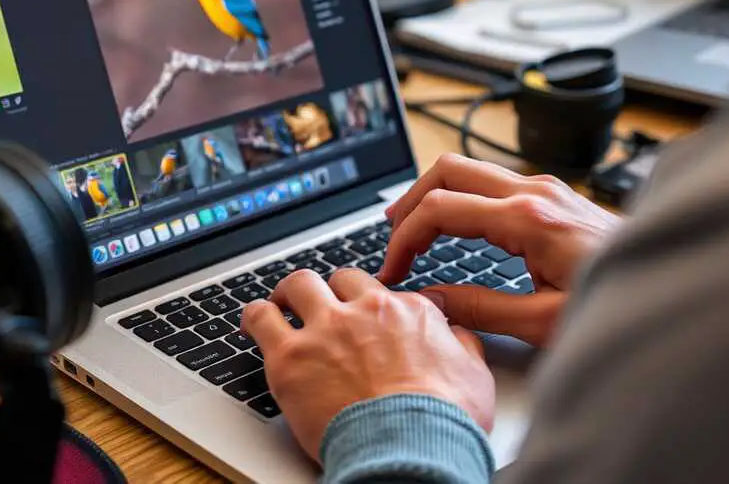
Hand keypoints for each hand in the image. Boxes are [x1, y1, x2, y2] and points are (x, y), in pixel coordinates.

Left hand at [242, 269, 493, 461]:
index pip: (382, 291)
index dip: (370, 304)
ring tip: (283, 305)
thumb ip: (460, 344)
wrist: (411, 449)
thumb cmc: (444, 421)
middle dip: (331, 291)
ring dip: (290, 294)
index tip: (364, 317)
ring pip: (298, 286)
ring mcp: (325, 329)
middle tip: (323, 307)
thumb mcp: (474, 375)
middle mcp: (365, 310)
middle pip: (339, 279)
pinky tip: (254, 324)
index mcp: (408, 311)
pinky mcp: (290, 356)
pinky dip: (255, 317)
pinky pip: (261, 318)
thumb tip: (456, 334)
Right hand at [381, 154, 621, 345]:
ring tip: (412, 227)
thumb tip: (430, 299)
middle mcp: (534, 191)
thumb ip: (479, 308)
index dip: (405, 237)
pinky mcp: (552, 195)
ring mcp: (544, 188)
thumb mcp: (543, 320)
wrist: (672, 283)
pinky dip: (460, 197)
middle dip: (410, 200)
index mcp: (529, 219)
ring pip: (468, 169)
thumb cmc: (617, 304)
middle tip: (390, 234)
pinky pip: (490, 181)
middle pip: (448, 169)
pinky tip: (454, 223)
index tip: (393, 269)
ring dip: (434, 194)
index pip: (441, 208)